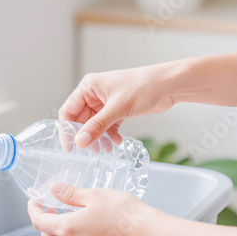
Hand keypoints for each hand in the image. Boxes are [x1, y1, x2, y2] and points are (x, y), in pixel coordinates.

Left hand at [28, 181, 166, 235]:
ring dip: (58, 232)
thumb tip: (54, 189)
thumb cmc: (124, 213)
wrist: (148, 234)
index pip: (39, 222)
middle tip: (50, 207)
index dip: (33, 210)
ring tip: (68, 216)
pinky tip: (84, 228)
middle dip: (44, 222)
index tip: (35, 201)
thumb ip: (70, 193)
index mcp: (68, 229)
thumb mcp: (94, 195)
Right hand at [60, 64, 179, 146]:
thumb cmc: (143, 87)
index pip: (68, 111)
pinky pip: (107, 126)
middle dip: (86, 136)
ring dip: (99, 138)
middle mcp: (94, 94)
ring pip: (94, 125)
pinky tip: (117, 142)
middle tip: (92, 150)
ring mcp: (106, 103)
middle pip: (81, 120)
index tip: (71, 147)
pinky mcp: (118, 110)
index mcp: (89, 87)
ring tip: (105, 149)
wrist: (169, 85)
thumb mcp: (117, 108)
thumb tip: (80, 141)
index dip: (68, 129)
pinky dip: (110, 135)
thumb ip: (97, 126)